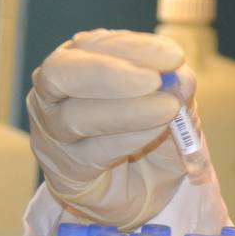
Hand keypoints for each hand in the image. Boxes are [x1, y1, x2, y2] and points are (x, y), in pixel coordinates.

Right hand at [27, 29, 194, 226]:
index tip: (173, 55)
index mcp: (79, 63)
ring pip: (74, 116)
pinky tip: (155, 132)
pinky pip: (90, 152)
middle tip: (155, 80)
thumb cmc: (151, 138)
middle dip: (109, 72)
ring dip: (125, 110)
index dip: (132, 47)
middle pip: (60, 72)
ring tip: (167, 109)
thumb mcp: (173, 107)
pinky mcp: (63, 171)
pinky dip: (127, 139)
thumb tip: (182, 76)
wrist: (143, 191)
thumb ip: (176, 90)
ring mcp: (52, 134)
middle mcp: (54, 94)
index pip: (92, 44)